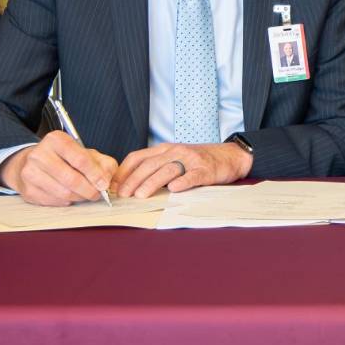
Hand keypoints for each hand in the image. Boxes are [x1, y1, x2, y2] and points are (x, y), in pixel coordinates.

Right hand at [0, 130, 117, 205]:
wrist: (32, 163)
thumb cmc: (64, 158)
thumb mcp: (85, 153)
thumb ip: (102, 163)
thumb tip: (107, 179)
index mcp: (56, 139)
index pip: (80, 159)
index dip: (95, 174)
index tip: (104, 184)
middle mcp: (39, 154)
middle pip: (71, 179)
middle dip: (89, 190)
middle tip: (97, 194)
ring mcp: (30, 172)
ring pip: (63, 193)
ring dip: (79, 197)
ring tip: (84, 194)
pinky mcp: (27, 190)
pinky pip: (54, 202)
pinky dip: (66, 202)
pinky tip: (68, 196)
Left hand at [113, 140, 253, 198]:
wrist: (230, 155)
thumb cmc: (199, 161)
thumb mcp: (175, 158)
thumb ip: (156, 168)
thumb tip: (131, 185)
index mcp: (164, 149)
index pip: (138, 157)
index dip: (124, 171)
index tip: (114, 186)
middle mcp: (175, 151)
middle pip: (149, 164)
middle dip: (133, 180)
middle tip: (123, 194)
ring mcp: (191, 160)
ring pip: (167, 170)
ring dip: (152, 182)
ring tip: (141, 195)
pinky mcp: (205, 170)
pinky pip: (192, 176)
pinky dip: (183, 182)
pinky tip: (174, 189)